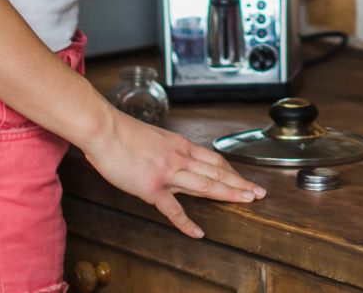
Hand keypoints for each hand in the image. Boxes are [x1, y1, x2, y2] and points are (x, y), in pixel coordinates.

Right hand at [82, 108, 265, 237]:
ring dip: (228, 193)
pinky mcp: (152, 188)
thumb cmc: (124, 133)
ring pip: (205, 185)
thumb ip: (168, 151)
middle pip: (216, 172)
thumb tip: (175, 159)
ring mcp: (167, 173)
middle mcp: (179, 158)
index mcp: (180, 145)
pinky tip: (198, 232)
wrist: (104, 129)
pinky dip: (187, 223)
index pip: (213, 159)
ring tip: (246, 201)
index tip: (244, 179)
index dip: (232, 171)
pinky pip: (174, 209)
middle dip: (240, 182)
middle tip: (258, 192)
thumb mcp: (155, 138)